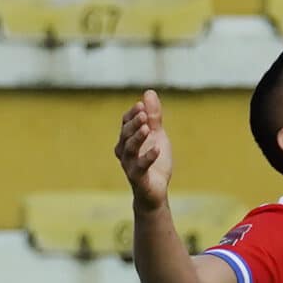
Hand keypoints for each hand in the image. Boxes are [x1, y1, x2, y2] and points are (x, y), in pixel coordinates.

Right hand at [114, 90, 172, 208]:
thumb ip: (154, 116)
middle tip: (144, 113)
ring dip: (138, 138)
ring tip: (148, 128)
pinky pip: (140, 167)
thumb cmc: (154, 162)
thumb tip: (149, 92)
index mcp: (127, 140)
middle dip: (134, 123)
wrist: (155, 191)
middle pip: (126, 135)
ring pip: (130, 150)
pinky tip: (157, 149)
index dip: (133, 114)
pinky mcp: (138, 179)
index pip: (126, 124)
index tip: (142, 105)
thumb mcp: (157, 136)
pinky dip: (148, 157)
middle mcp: (124, 152)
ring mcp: (129, 165)